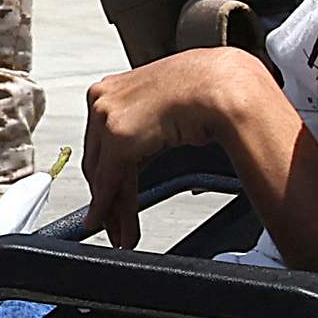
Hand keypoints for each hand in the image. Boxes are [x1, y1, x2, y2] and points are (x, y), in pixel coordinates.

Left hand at [80, 48, 275, 247]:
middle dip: (105, 198)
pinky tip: (120, 224)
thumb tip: (146, 153)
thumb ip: (147, 131)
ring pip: (103, 176)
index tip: (105, 197)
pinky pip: (111, 183)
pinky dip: (114, 208)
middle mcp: (103, 99)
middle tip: (111, 225)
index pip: (100, 143)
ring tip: (120, 234)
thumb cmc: (205, 89)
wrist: (220, 84)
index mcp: (112, 88)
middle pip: (98, 161)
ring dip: (112, 210)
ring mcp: (107, 116)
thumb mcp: (165, 111)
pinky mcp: (118, 138)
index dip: (102, 176)